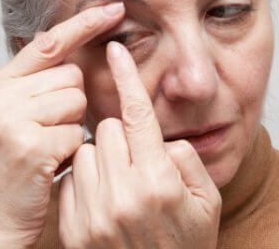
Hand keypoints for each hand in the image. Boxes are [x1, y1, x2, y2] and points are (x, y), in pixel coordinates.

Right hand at [0, 3, 124, 247]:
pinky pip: (77, 132)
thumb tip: (62, 51)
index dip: (83, 25)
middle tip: (48, 134)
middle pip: (71, 76)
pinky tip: (49, 166)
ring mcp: (10, 118)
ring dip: (73, 128)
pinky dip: (71, 152)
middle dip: (73, 104)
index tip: (112, 8)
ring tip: (47, 150)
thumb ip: (32, 86)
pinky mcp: (28, 143)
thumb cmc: (8, 175)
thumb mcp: (9, 121)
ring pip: (77, 101)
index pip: (48, 43)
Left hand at [58, 41, 221, 248]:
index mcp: (160, 182)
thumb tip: (159, 138)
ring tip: (118, 181)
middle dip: (121, 135)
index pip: (139, 115)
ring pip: (86, 150)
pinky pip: (72, 179)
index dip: (127, 77)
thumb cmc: (187, 247)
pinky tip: (102, 199)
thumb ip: (186, 160)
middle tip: (135, 159)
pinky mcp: (75, 227)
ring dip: (101, 157)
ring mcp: (95, 213)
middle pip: (108, 130)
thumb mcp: (206, 202)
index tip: (115, 49)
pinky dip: (86, 180)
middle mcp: (124, 195)